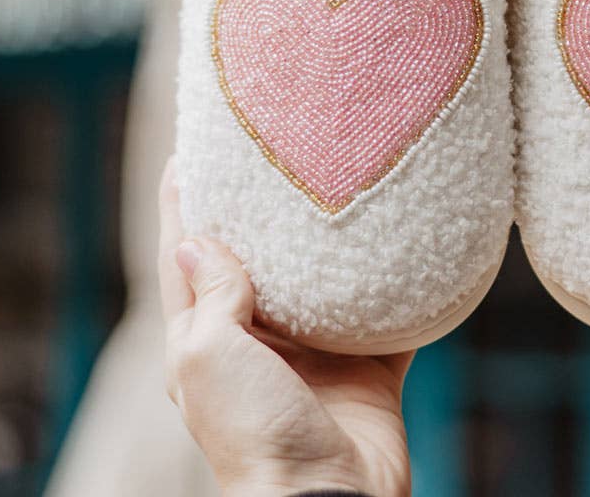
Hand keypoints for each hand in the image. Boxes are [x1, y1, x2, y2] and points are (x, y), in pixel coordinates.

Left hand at [158, 160, 412, 496]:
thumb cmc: (255, 435)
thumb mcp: (208, 357)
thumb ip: (209, 297)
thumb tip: (195, 241)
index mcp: (207, 344)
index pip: (186, 261)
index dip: (184, 206)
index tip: (189, 154)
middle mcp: (259, 344)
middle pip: (255, 263)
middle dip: (259, 212)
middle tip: (272, 156)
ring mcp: (316, 354)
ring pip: (320, 282)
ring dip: (327, 241)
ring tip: (337, 184)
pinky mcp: (368, 365)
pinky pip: (384, 314)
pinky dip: (394, 283)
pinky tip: (404, 244)